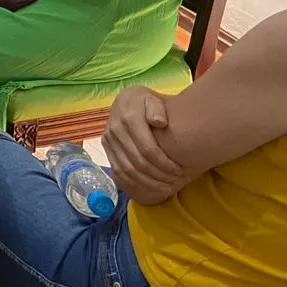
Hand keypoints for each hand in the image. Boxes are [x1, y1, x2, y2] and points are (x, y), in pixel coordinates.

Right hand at [104, 87, 187, 204]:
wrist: (127, 101)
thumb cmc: (146, 102)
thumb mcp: (153, 99)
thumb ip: (157, 109)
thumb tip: (159, 122)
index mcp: (128, 117)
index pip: (147, 148)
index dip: (165, 163)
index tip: (180, 171)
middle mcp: (115, 129)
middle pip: (138, 161)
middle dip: (159, 175)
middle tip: (176, 182)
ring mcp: (108, 139)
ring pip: (127, 170)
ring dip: (148, 182)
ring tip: (166, 187)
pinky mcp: (106, 147)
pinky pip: (118, 171)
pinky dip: (135, 182)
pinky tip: (150, 186)